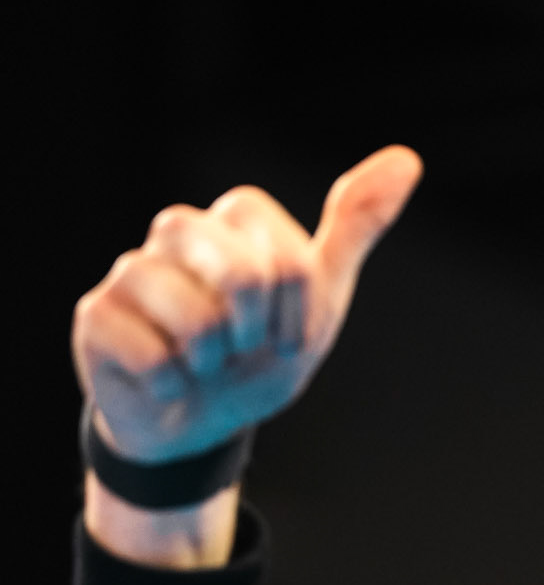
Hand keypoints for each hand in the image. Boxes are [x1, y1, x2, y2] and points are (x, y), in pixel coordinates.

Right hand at [71, 145, 423, 462]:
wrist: (203, 424)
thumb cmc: (258, 355)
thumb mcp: (319, 297)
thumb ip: (354, 229)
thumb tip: (406, 160)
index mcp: (232, 220)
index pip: (284, 256)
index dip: (296, 312)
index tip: (286, 336)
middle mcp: (177, 231)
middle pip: (242, 273)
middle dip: (257, 334)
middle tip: (242, 348)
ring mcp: (132, 271)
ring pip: (196, 318)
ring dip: (213, 362)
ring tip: (201, 363)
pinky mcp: (96, 317)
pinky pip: (151, 354)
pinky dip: (171, 383)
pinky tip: (165, 379)